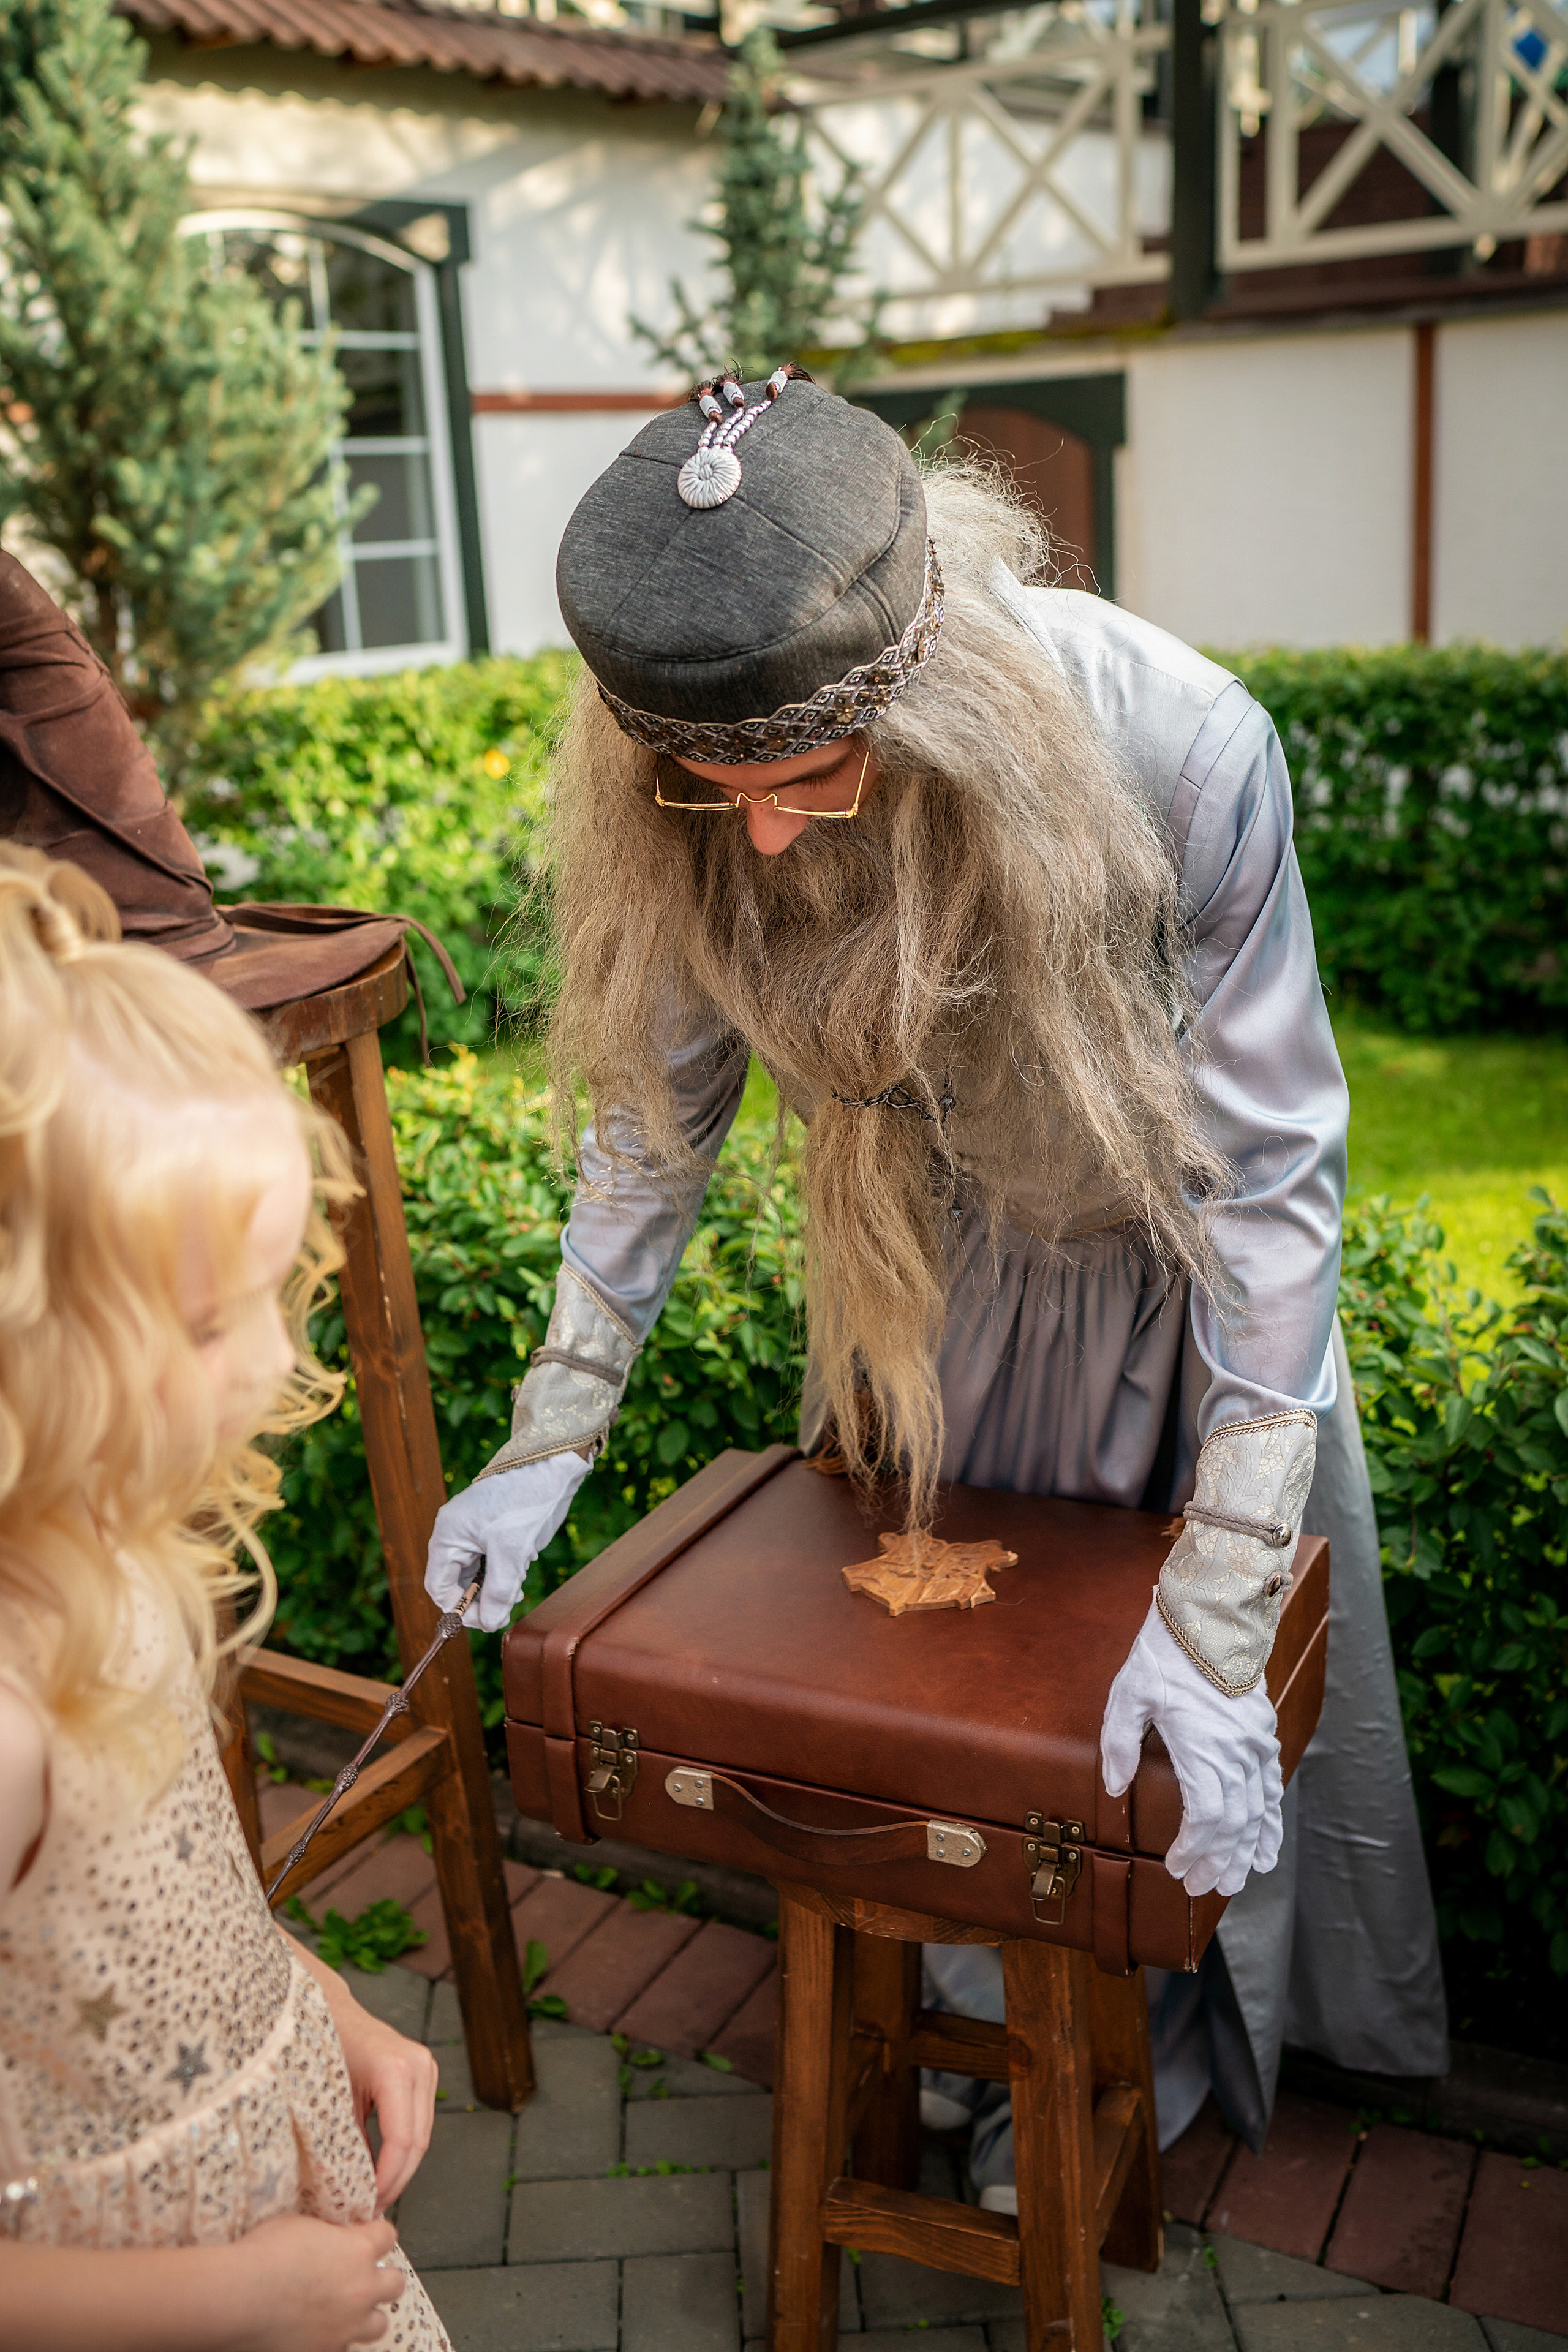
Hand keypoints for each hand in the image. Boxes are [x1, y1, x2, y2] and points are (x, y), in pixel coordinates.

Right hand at [229, 2214, 404, 2351]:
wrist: (239, 2297)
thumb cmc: (264, 2254)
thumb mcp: (300, 2226)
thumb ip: (326, 2234)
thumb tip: (329, 2238)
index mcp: (358, 2250)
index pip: (387, 2235)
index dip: (376, 2235)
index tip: (367, 2236)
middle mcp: (361, 2289)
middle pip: (395, 2283)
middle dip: (382, 2279)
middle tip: (362, 2277)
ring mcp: (346, 2325)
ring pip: (378, 2325)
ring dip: (366, 2316)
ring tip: (347, 2311)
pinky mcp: (326, 2351)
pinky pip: (342, 2347)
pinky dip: (334, 2339)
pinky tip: (318, 2331)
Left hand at [332, 1998, 439, 2211]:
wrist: (331, 2012)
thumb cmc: (324, 2050)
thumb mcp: (330, 2101)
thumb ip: (346, 2144)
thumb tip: (353, 2191)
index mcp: (396, 2069)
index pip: (402, 2139)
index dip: (387, 2179)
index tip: (368, 2205)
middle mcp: (419, 2066)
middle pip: (418, 2141)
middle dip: (396, 2180)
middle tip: (372, 2209)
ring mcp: (427, 2067)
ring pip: (423, 2135)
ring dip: (402, 2169)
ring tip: (376, 2196)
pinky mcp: (425, 2074)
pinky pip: (419, 2122)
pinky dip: (403, 2150)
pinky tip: (384, 2170)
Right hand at [424, 1452, 587, 1632]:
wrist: (553, 1463)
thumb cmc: (526, 1500)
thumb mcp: (512, 1551)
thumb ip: (499, 1591)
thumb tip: (490, 1623)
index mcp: (447, 1535)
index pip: (439, 1587)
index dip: (459, 1609)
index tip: (486, 1620)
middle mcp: (455, 1534)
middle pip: (457, 1583)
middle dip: (481, 1599)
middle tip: (507, 1605)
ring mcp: (473, 1531)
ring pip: (476, 1574)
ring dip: (495, 1588)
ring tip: (517, 1589)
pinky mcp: (492, 1529)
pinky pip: (490, 1561)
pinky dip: (504, 1572)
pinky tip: (521, 1570)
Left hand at [1100, 1595, 1282, 1897]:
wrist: (1210, 1614)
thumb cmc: (1165, 1653)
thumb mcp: (1128, 1692)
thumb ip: (1119, 1743)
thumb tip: (1113, 1787)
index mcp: (1204, 1747)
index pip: (1206, 1818)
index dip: (1193, 1850)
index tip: (1176, 1867)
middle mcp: (1237, 1752)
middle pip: (1234, 1824)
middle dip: (1219, 1862)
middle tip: (1204, 1889)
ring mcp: (1256, 1744)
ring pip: (1258, 1812)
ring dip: (1247, 1850)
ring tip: (1237, 1881)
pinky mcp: (1263, 1734)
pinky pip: (1273, 1787)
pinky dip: (1271, 1821)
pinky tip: (1266, 1847)